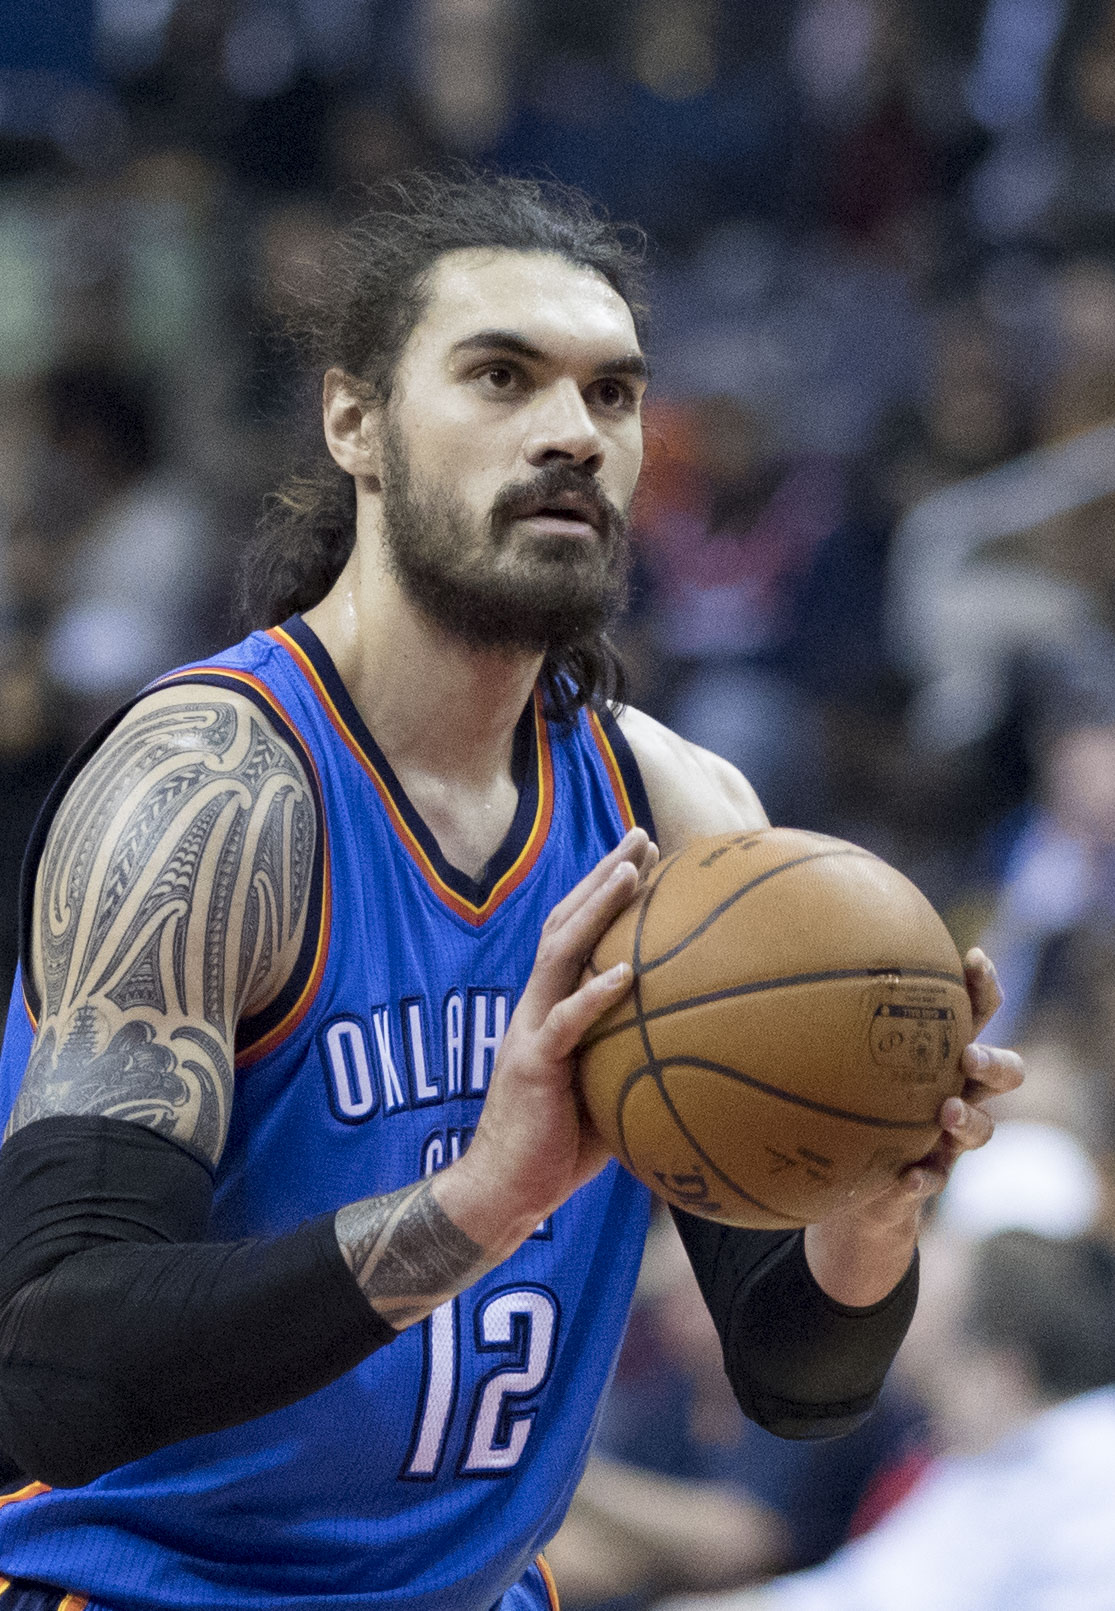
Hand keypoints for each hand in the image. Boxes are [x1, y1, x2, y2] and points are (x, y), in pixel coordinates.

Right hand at [438, 828, 658, 1256]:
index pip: (576, 934)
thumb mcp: (605, 1091)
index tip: (644, 856)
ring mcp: (530, 1031)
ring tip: (630, 873)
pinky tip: (626, 973)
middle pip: (565, 922)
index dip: (604, 892)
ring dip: (595, 909)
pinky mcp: (532, 1065)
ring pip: (559, 954)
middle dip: (602, 875)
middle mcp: (536, 1006)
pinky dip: (594, 995)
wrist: (503, 1190)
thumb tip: (702, 1048)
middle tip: (641, 836)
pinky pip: (565, 1023)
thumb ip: (636, 1059)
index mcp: (551, 1009)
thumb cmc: (559, 1148)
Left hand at [804, 947, 1023, 1304]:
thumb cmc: (844, 1101)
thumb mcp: (834, 1059)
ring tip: (945, 1114)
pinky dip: (923, 1178)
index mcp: (938, 1052)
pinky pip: (934, 1180)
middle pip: (1004, 1071)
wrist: (851, 1185)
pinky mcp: (928, 1177)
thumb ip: (816, 1016)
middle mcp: (954, 1091)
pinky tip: (907, 1178)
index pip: (976, 1012)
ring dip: (969, 1120)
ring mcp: (947, 1139)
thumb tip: (761, 961)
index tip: (973, 959)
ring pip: (982, 1128)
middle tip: (968, 1056)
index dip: (984, 985)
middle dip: (994, 1061)